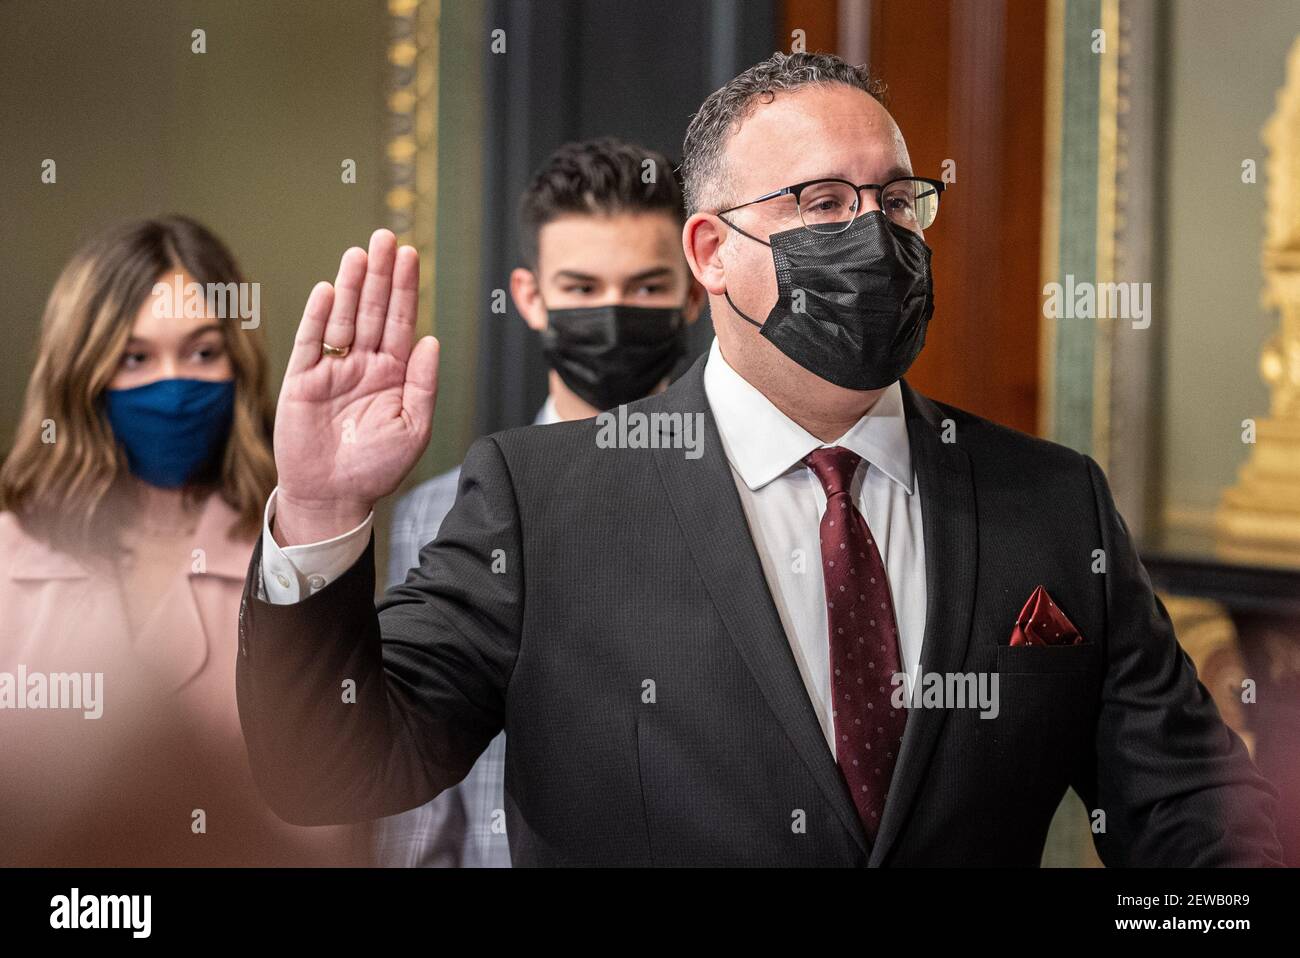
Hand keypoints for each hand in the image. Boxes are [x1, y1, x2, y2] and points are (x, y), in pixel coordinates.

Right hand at [272, 229, 438, 545]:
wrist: (333, 497)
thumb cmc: (376, 468)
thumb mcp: (414, 429)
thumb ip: (424, 385)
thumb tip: (432, 340)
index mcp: (394, 374)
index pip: (402, 322)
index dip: (406, 288)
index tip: (410, 255)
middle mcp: (363, 365)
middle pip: (374, 310)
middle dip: (380, 275)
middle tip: (386, 237)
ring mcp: (332, 370)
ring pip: (344, 318)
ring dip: (352, 286)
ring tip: (360, 253)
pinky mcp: (302, 381)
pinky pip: (311, 343)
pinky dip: (319, 316)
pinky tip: (330, 291)